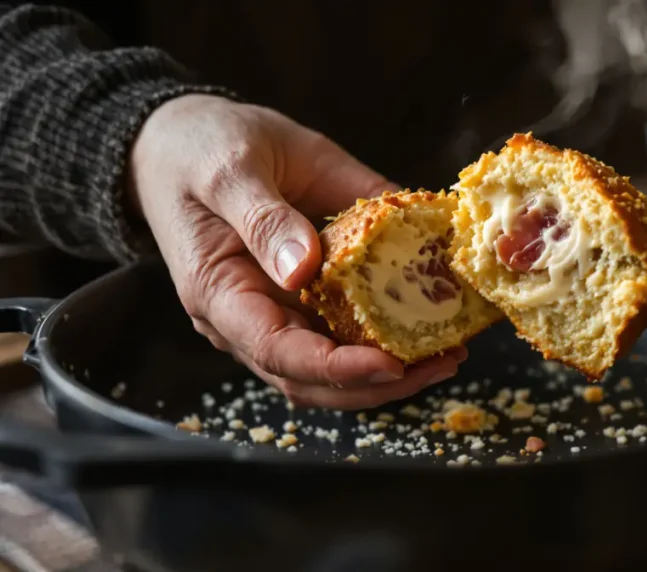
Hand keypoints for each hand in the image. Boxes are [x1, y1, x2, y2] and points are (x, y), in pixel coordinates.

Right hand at [129, 94, 464, 408]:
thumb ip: (264, 219)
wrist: (183, 140)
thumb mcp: (230, 170)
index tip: (391, 364)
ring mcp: (275, 311)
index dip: (338, 368)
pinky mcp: (303, 296)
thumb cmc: (198, 150)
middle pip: (313, 378)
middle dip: (379, 383)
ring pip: (332, 367)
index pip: (280, 354)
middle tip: (443, 364)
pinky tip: (428, 325)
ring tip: (447, 354)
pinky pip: (344, 329)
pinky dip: (386, 335)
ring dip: (390, 371)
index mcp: (220, 294)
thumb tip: (303, 270)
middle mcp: (247, 318)